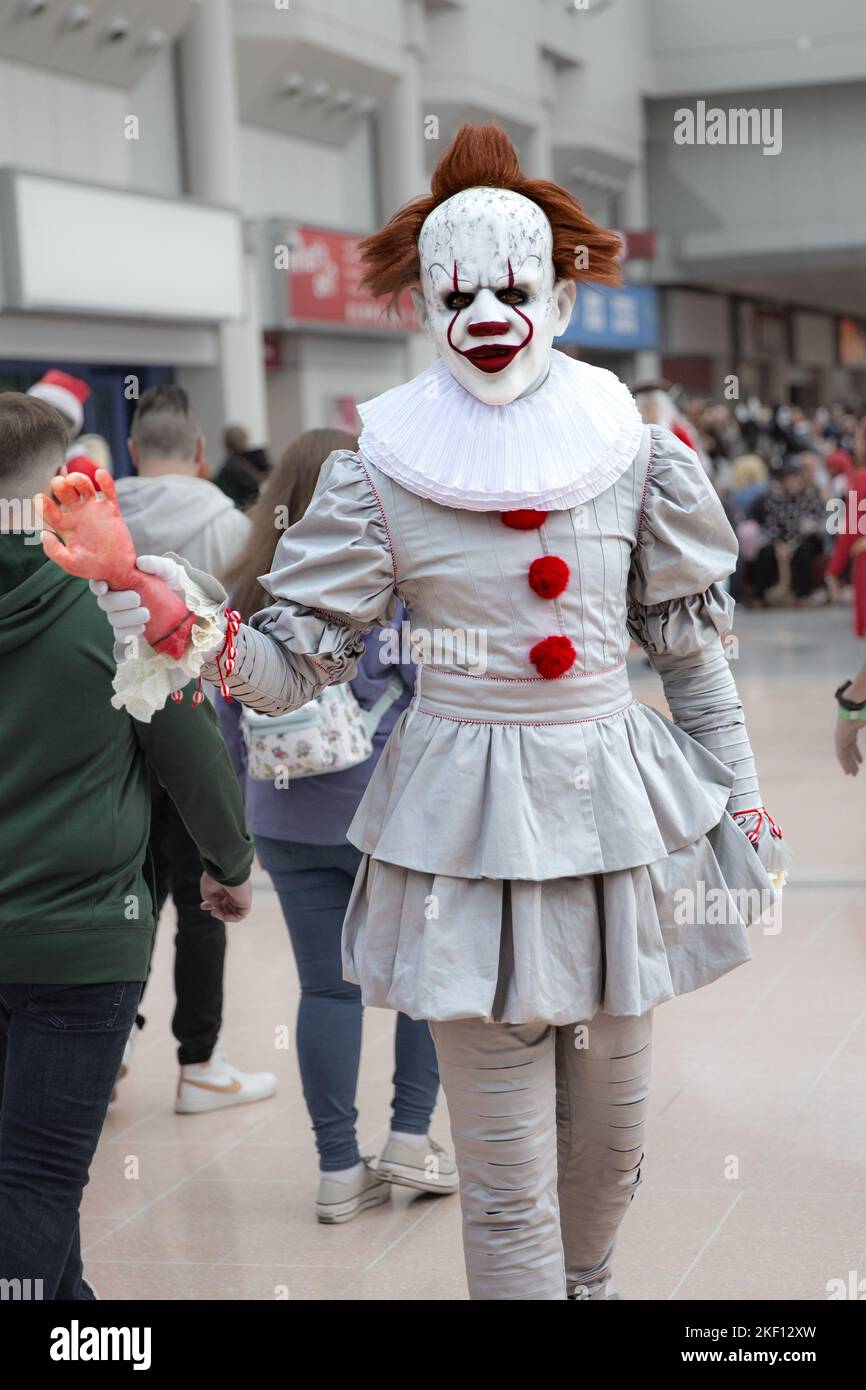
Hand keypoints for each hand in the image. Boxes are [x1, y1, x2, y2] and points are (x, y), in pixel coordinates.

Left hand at [39, 470, 136, 584]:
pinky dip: (105, 481)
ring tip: (74, 479)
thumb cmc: (93, 567)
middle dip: (60, 484)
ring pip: (84, 487)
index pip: (50, 510)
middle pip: (65, 492)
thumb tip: (43, 534)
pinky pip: (108, 491)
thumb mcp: (70, 564)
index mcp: (65, 526)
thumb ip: (55, 551)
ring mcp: (94, 510)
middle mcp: (77, 515)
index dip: (43, 503)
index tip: (39, 498)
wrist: (118, 569)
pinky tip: (99, 474)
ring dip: (78, 479)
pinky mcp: (111, 510)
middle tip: (59, 483)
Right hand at [89, 556, 185, 639]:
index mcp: (120, 579)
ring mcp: (122, 615)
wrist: (184, 603)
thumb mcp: (167, 569)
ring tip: (147, 614)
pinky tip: (143, 627)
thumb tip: (140, 563)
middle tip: (137, 598)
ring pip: (113, 619)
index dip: (96, 585)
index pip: (99, 581)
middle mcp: (116, 597)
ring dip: (128, 618)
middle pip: (104, 602)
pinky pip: (120, 635)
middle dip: (118, 601)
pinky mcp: (130, 630)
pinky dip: (129, 632)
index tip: (104, 588)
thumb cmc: (170, 581)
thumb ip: (155, 564)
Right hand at [200, 872, 251, 921]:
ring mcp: (241, 897)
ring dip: (222, 916)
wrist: (226, 871)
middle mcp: (235, 892)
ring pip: (233, 912)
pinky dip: (230, 918)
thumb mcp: (208, 889)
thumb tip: (216, 907)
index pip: (221, 898)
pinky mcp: (246, 902)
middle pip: (226, 906)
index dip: (212, 905)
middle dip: (216, 910)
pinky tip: (221, 914)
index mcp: (227, 886)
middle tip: (205, 907)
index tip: (202, 906)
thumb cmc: (216, 877)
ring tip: (215, 911)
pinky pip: (241, 915)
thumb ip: (210, 900)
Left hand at [835, 717, 862, 775]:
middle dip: (852, 763)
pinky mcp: (838, 740)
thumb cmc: (862, 715)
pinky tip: (847, 770)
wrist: (854, 709)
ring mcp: (841, 738)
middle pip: (848, 753)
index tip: (861, 762)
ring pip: (844, 756)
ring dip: (848, 765)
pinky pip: (840, 754)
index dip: (857, 755)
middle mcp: (845, 736)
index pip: (853, 746)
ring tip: (852, 774)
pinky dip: (843, 763)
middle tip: (856, 772)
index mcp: (852, 732)